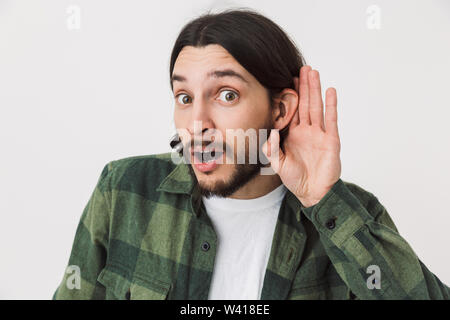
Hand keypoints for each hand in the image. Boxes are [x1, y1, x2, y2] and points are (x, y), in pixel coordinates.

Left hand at [262, 65, 341, 206]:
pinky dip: (331, 105)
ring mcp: (320, 134)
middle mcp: (307, 131)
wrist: (312, 193)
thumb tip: (269, 132)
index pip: (292, 110)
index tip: (287, 79)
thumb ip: (271, 149)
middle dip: (303, 86)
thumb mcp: (278, 164)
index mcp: (293, 135)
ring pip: (317, 107)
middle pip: (305, 103)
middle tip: (303, 67)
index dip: (290, 95)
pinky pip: (331, 120)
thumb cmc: (295, 179)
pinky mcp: (331, 140)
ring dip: (315, 90)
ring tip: (314, 73)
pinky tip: (331, 91)